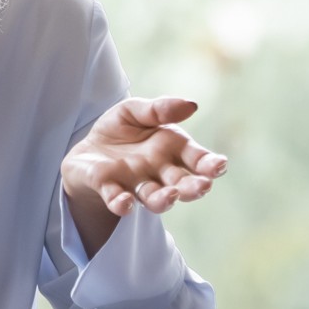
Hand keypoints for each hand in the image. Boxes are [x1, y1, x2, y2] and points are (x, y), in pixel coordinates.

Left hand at [62, 96, 227, 229]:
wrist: (88, 149)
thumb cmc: (121, 130)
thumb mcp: (136, 111)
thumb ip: (159, 109)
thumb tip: (191, 105)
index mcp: (172, 150)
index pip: (197, 159)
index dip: (210, 164)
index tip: (220, 166)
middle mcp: (159, 173)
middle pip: (181, 183)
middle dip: (193, 187)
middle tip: (202, 186)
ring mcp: (135, 184)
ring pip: (154, 197)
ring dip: (164, 200)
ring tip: (171, 197)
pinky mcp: (109, 189)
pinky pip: (116, 198)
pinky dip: (121, 203)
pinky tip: (125, 203)